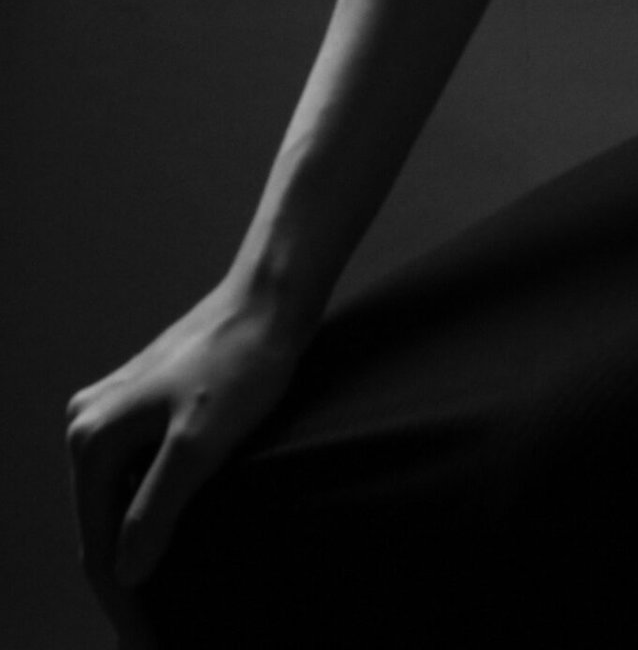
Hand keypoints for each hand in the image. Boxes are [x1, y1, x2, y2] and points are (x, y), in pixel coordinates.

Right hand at [65, 280, 304, 633]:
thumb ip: (157, 509)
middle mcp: (90, 422)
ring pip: (119, 502)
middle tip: (155, 632)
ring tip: (164, 600)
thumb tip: (125, 572)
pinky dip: (150, 514)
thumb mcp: (200, 444)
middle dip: (127, 581)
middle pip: (102, 525)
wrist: (271, 297)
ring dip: (138, 549)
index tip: (149, 640)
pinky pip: (137, 476)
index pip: (99, 542)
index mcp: (94, 436)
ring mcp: (116, 411)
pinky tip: (172, 540)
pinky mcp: (146, 405)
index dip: (125, 599)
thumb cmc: (243, 361)